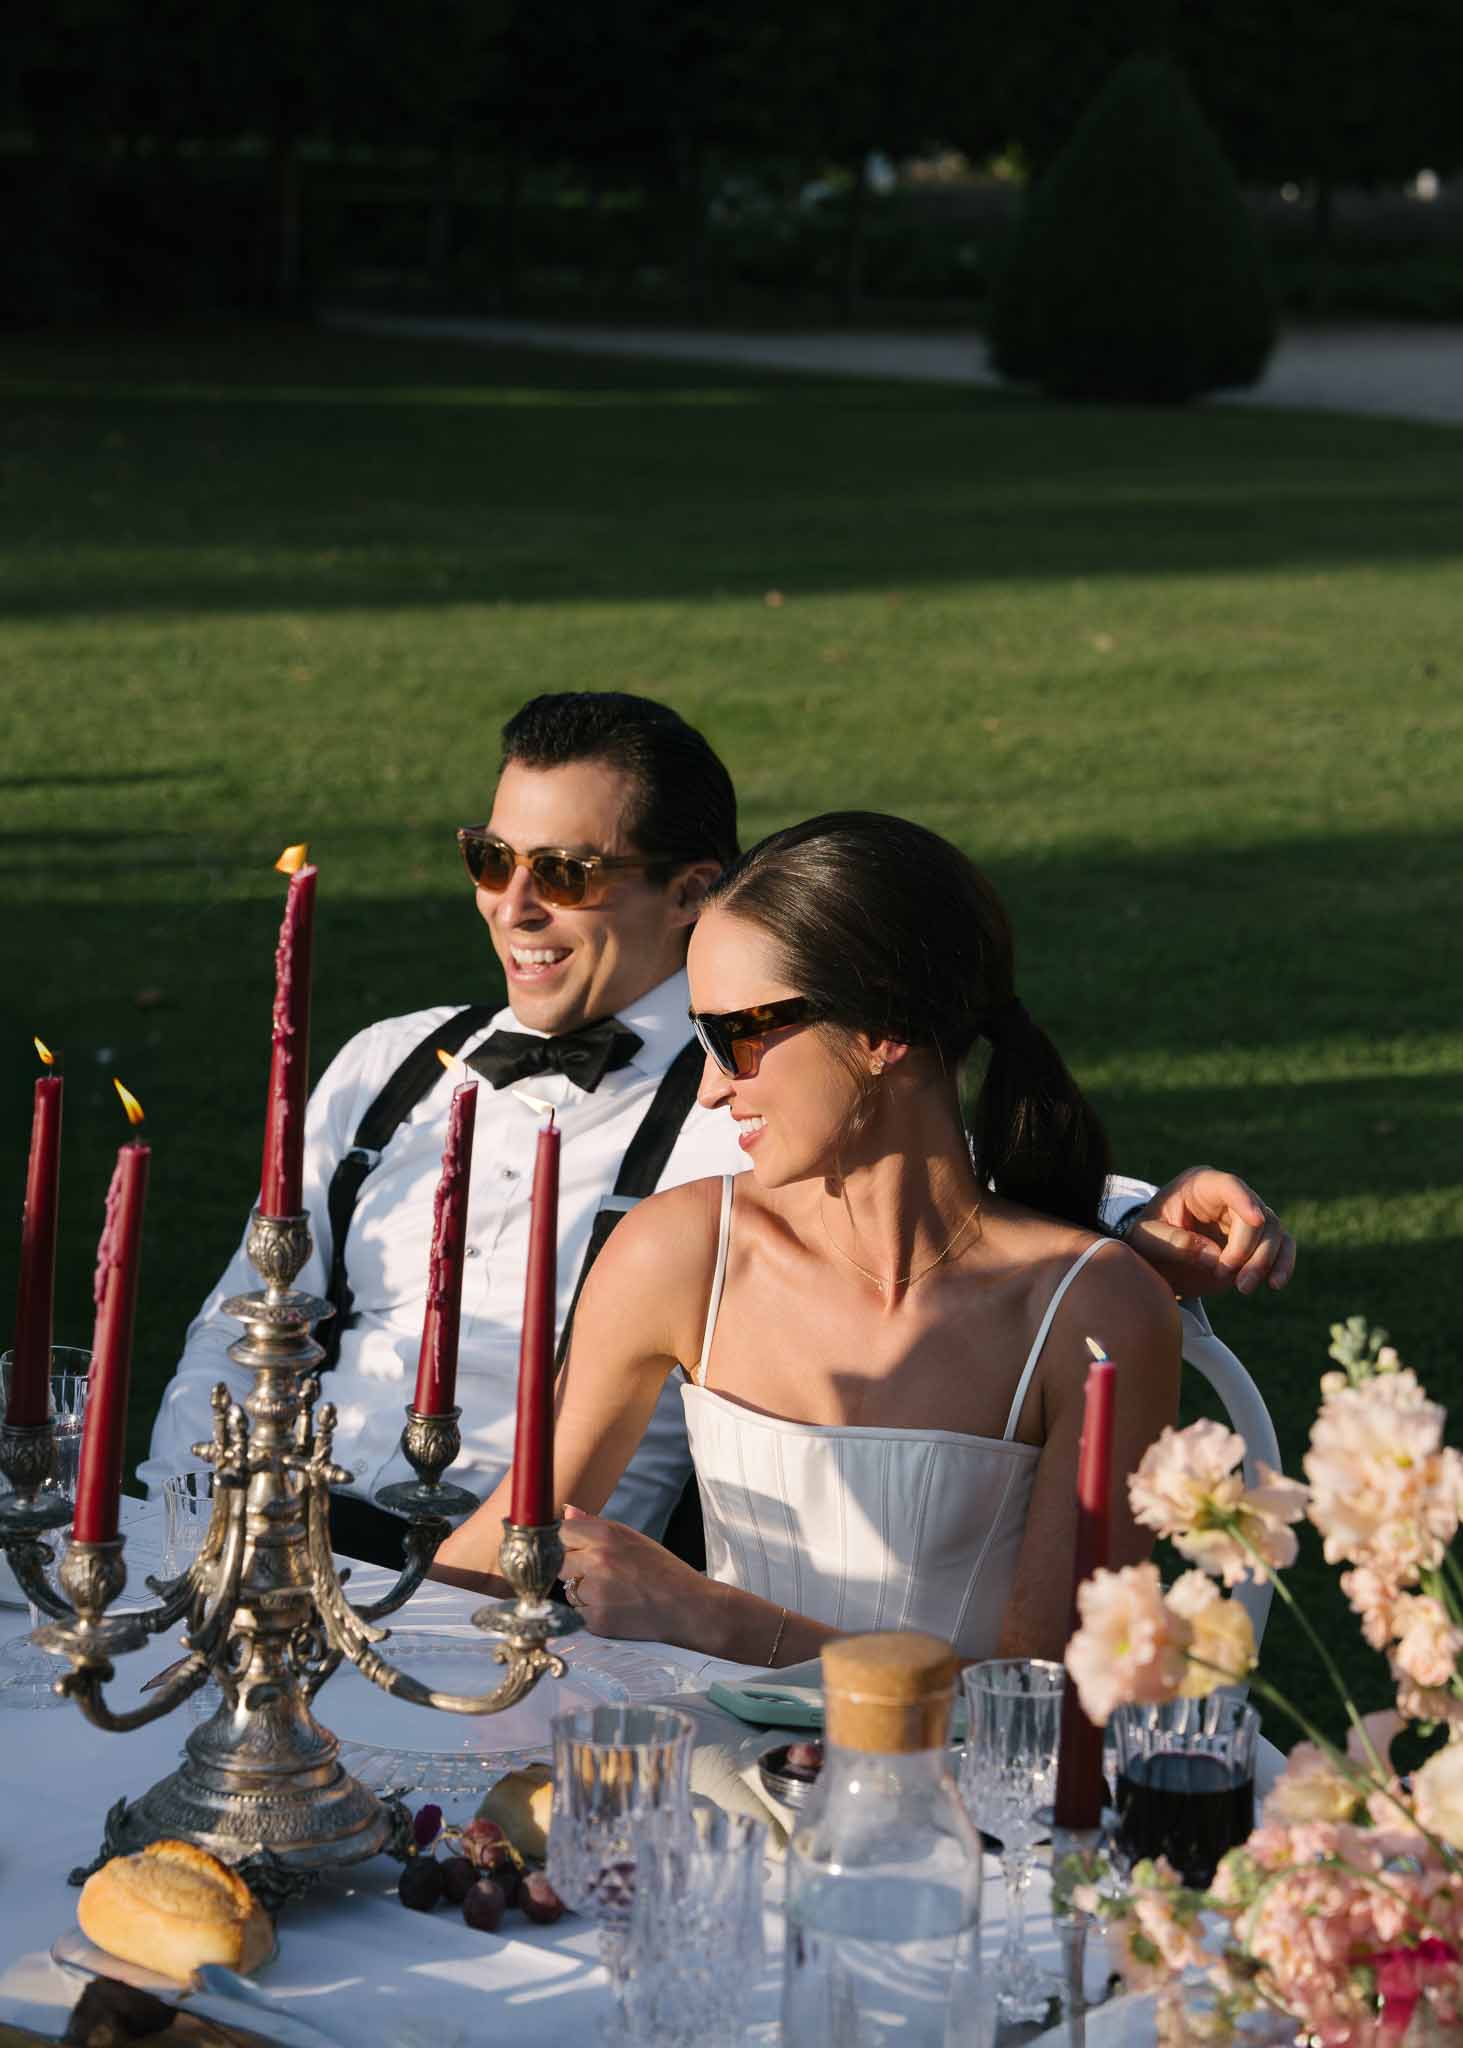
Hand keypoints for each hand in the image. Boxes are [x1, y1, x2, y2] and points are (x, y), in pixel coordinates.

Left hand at [558, 1504, 707, 1644]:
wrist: (687, 1607)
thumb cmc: (662, 1570)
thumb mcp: (632, 1538)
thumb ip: (594, 1525)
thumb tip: (567, 1512)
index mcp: (606, 1535)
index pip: (561, 1532)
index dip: (567, 1543)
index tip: (575, 1549)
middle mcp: (597, 1561)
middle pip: (558, 1562)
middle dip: (572, 1568)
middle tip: (598, 1574)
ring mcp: (595, 1593)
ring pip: (567, 1590)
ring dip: (581, 1592)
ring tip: (610, 1592)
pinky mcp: (596, 1621)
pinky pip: (578, 1614)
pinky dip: (590, 1613)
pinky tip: (614, 1608)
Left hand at [1122, 1167, 1295, 1298]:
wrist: (1154, 1258)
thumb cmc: (1146, 1240)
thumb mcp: (1146, 1240)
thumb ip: (1174, 1243)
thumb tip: (1214, 1256)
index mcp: (1200, 1185)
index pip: (1229, 1185)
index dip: (1244, 1200)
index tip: (1256, 1219)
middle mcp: (1228, 1196)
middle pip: (1256, 1215)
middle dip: (1248, 1249)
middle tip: (1229, 1275)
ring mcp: (1245, 1217)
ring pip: (1274, 1231)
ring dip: (1265, 1261)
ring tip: (1243, 1288)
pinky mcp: (1257, 1240)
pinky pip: (1282, 1246)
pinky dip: (1283, 1264)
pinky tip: (1275, 1284)